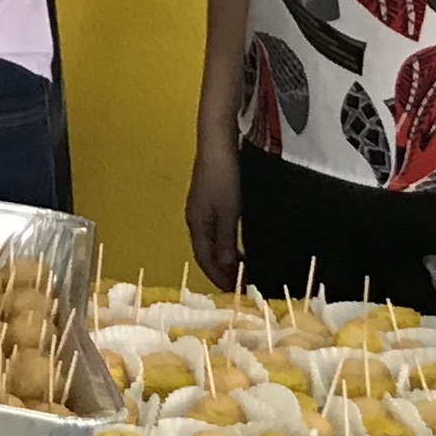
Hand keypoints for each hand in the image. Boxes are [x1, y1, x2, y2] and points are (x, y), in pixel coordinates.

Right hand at [185, 141, 243, 286]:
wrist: (217, 145)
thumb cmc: (223, 178)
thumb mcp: (228, 212)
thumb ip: (226, 241)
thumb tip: (226, 268)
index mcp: (196, 224)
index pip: (204, 259)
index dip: (218, 276)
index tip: (233, 290)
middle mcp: (194, 219)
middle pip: (205, 252)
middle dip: (220, 270)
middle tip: (240, 283)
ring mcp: (200, 209)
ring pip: (209, 242)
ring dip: (223, 257)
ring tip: (241, 268)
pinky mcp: (207, 200)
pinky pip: (214, 231)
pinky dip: (224, 243)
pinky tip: (237, 244)